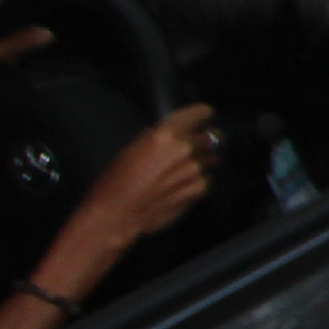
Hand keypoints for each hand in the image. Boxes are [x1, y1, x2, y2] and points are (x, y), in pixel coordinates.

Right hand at [57, 105, 216, 260]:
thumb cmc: (116, 183)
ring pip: (212, 158)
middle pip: (212, 136)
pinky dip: (199, 181)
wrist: (116, 215)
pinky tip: (181, 187)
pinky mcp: (199, 190)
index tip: (204, 116)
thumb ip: (157, 137)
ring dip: (203, 161)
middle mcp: (184, 149)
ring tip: (184, 170)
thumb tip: (170, 134)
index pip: (200, 113)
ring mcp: (194, 170)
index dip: (203, 114)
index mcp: (166, 134)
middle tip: (196, 145)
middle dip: (205, 140)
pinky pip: (207, 179)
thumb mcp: (132, 148)